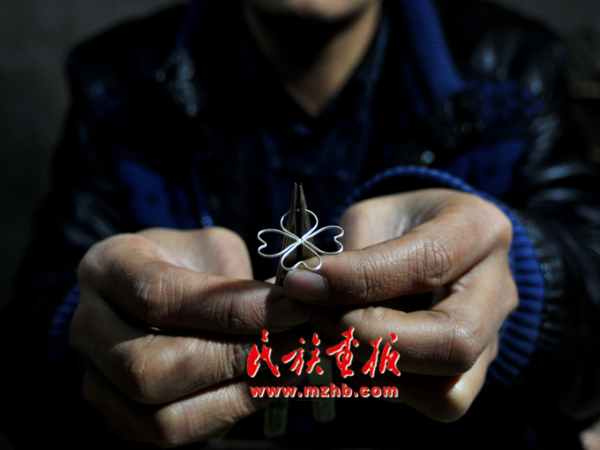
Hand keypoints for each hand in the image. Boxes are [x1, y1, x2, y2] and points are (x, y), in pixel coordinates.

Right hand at [70, 227, 308, 446]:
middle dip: (235, 358)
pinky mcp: (118, 417)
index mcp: (107, 268)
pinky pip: (174, 433)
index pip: (161, 297)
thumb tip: (288, 313)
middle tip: (294, 341)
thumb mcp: (211, 251)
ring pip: (160, 415)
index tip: (290, 308)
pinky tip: (269, 386)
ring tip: (289, 367)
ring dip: (238, 395)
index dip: (231, 310)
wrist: (146, 297)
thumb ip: (239, 282)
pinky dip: (230, 412)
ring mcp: (96, 380)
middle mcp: (87, 326)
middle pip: (152, 367)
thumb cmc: (185, 266)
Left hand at [284, 189, 517, 420]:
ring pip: (445, 390)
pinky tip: (351, 356)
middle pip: (452, 343)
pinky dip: (381, 386)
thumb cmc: (399, 226)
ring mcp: (491, 340)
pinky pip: (433, 402)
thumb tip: (299, 298)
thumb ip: (344, 255)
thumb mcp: (371, 217)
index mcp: (477, 229)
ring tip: (327, 337)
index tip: (301, 284)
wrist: (435, 247)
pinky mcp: (472, 374)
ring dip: (371, 370)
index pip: (427, 263)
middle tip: (317, 319)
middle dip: (373, 339)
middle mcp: (496, 291)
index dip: (358, 279)